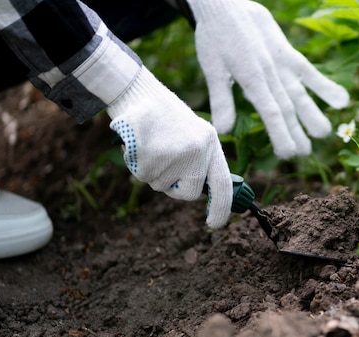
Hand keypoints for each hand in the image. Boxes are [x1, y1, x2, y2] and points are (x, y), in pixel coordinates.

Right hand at [107, 67, 232, 227]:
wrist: (136, 90)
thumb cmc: (164, 115)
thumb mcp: (193, 133)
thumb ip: (201, 160)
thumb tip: (202, 191)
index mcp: (211, 142)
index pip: (222, 183)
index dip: (221, 208)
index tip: (215, 224)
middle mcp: (199, 149)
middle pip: (189, 192)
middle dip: (174, 187)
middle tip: (164, 165)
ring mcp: (177, 154)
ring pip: (161, 185)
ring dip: (153, 172)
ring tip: (151, 145)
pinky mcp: (154, 155)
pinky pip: (144, 176)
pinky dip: (138, 165)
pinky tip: (139, 145)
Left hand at [187, 0, 349, 158]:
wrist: (227, 4)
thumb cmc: (216, 37)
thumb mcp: (212, 68)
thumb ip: (221, 99)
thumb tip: (223, 130)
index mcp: (250, 78)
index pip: (270, 112)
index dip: (281, 134)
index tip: (288, 154)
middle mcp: (270, 72)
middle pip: (287, 106)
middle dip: (296, 131)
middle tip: (304, 154)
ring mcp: (282, 62)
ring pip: (300, 91)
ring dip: (313, 113)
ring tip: (325, 133)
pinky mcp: (289, 53)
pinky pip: (309, 71)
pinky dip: (324, 85)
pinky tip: (341, 100)